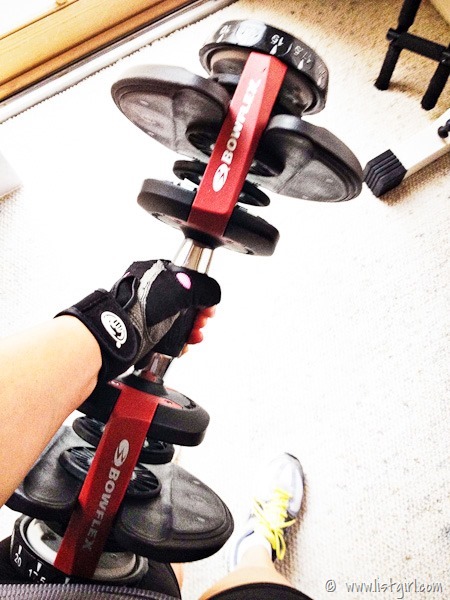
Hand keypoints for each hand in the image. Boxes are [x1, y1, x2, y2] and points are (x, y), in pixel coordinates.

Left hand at [57, 260, 219, 382]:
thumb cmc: (139, 309)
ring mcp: (143, 311)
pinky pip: (166, 335)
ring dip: (190, 330)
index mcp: (153, 271)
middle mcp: (147, 290)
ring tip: (194, 337)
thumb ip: (204, 288)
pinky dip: (177, 341)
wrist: (116, 337)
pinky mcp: (141, 331)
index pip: (185, 277)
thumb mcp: (182, 289)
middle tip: (201, 322)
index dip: (201, 293)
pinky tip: (182, 346)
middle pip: (183, 301)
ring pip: (176, 320)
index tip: (209, 305)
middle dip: (198, 315)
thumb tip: (213, 295)